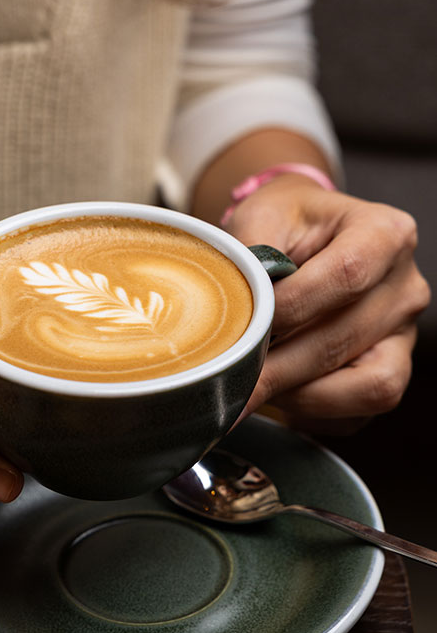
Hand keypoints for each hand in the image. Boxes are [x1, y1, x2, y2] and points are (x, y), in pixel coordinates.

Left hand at [225, 178, 430, 433]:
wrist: (299, 237)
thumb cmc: (282, 224)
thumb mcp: (261, 218)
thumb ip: (250, 259)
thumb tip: (231, 318)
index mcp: (385, 234)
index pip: (346, 275)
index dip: (290, 307)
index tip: (246, 321)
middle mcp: (405, 288)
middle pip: (344, 339)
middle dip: (277, 365)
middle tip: (227, 375)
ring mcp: (402, 336)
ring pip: (365, 387)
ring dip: (298, 394)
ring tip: (252, 383)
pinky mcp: (388, 372)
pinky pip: (358, 414)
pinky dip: (312, 411)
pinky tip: (276, 393)